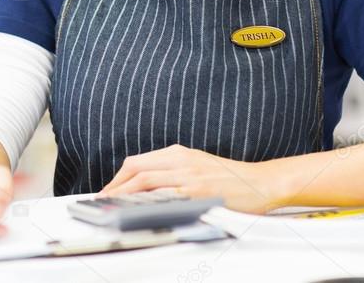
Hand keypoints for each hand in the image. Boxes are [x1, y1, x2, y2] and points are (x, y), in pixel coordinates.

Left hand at [98, 144, 286, 213]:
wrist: (261, 182)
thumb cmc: (230, 179)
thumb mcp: (198, 167)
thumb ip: (174, 172)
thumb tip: (148, 187)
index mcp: (178, 153)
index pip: (138, 162)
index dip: (118, 178)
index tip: (107, 191)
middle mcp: (181, 159)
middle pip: (136, 168)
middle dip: (114, 186)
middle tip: (102, 201)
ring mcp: (188, 174)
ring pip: (145, 179)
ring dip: (123, 194)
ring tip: (111, 207)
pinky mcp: (197, 190)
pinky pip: (165, 194)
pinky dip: (146, 201)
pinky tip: (137, 211)